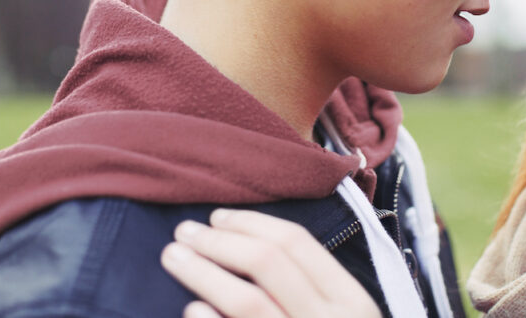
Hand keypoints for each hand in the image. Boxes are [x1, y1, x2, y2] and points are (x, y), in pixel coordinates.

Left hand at [161, 209, 382, 317]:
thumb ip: (311, 290)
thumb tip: (244, 243)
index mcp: (352, 303)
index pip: (296, 243)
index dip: (250, 224)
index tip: (216, 217)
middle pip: (266, 263)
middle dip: (218, 240)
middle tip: (182, 232)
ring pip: (244, 300)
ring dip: (202, 271)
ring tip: (173, 258)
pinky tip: (191, 310)